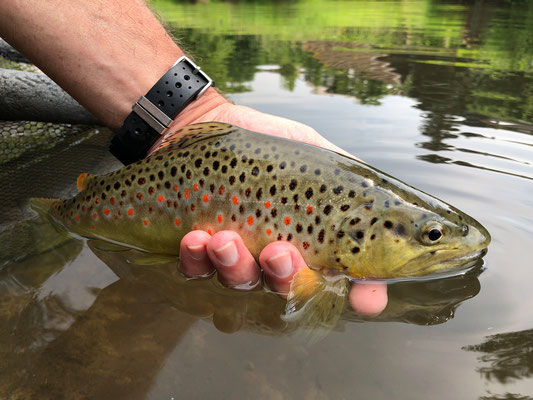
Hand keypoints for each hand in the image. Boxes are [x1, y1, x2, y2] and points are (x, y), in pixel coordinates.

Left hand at [150, 91, 387, 315]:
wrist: (199, 122)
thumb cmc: (262, 142)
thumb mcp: (314, 152)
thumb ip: (347, 179)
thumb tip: (391, 204)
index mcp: (312, 237)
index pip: (344, 274)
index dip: (360, 294)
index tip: (365, 297)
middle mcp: (277, 254)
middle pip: (291, 288)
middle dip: (287, 277)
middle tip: (280, 252)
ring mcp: (237, 255)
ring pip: (243, 282)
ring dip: (236, 267)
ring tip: (224, 240)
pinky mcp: (198, 250)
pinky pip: (197, 269)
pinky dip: (197, 259)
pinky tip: (195, 238)